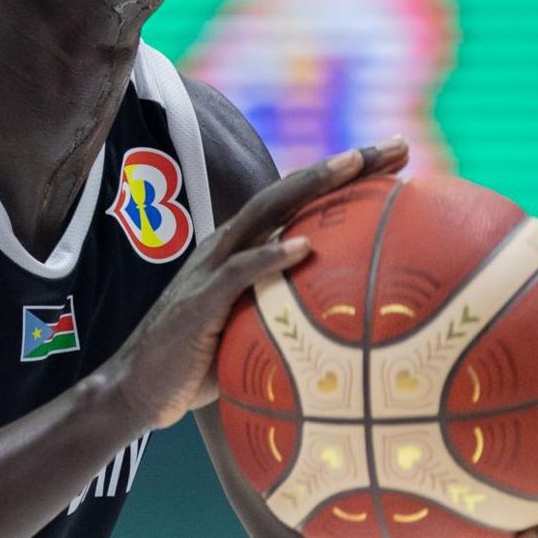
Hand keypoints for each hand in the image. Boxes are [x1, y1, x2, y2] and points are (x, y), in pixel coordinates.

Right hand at [100, 137, 410, 429]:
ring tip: (354, 166)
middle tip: (398, 146)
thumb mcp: (254, 331)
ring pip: (266, 211)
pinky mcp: (200, 299)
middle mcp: (229, 245)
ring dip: (311, 186)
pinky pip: (239, 272)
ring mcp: (211, 267)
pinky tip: (305, 246)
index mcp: (244, 248)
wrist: (137, 391)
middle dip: (346, 164)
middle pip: (292, 190)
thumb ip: (291, 315)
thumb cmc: (203, 366)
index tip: (400, 159)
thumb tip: (357, 332)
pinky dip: (271, 257)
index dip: (349, 177)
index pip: (302, 201)